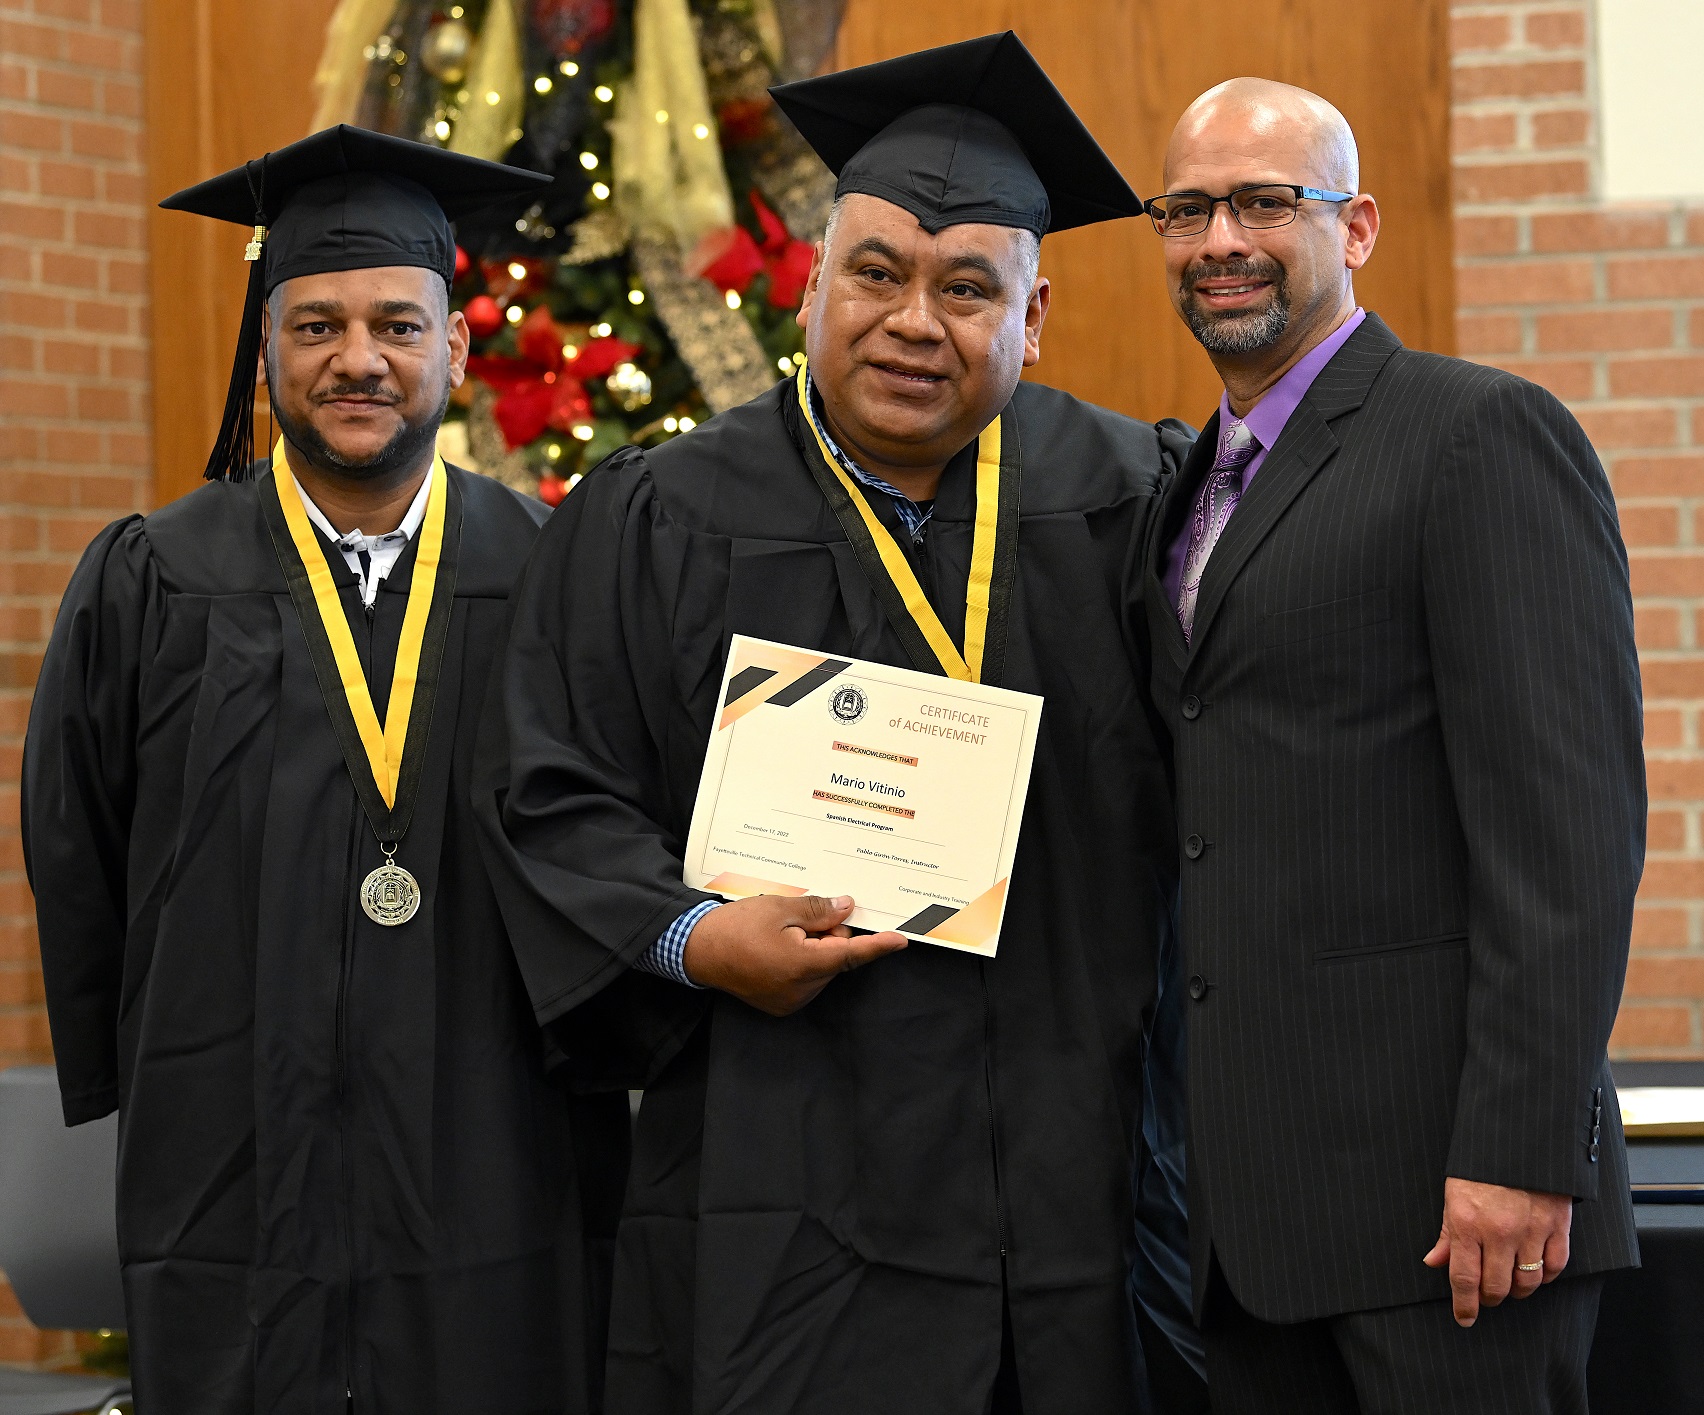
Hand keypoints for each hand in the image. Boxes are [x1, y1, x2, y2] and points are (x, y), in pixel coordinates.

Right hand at [683, 894, 906, 1016]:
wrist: (697, 950)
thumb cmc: (736, 927)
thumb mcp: (779, 908)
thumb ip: (818, 910)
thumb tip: (847, 908)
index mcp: (803, 965)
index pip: (851, 954)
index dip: (877, 946)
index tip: (900, 940)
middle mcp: (801, 990)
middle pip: (835, 958)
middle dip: (828, 936)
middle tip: (802, 919)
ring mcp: (791, 1001)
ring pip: (822, 969)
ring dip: (814, 949)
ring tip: (782, 935)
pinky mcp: (781, 1005)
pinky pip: (807, 980)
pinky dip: (802, 962)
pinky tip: (778, 949)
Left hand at [1422, 1177, 1571, 1326]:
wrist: (1519, 1137)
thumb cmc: (1480, 1166)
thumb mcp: (1454, 1194)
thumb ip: (1447, 1233)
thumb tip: (1434, 1262)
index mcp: (1467, 1223)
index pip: (1464, 1278)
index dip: (1464, 1305)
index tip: (1464, 1318)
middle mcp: (1499, 1232)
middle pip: (1497, 1287)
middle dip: (1490, 1298)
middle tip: (1487, 1295)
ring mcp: (1531, 1230)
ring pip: (1528, 1282)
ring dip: (1517, 1290)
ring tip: (1510, 1284)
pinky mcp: (1558, 1225)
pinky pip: (1555, 1266)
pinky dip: (1546, 1275)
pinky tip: (1536, 1271)